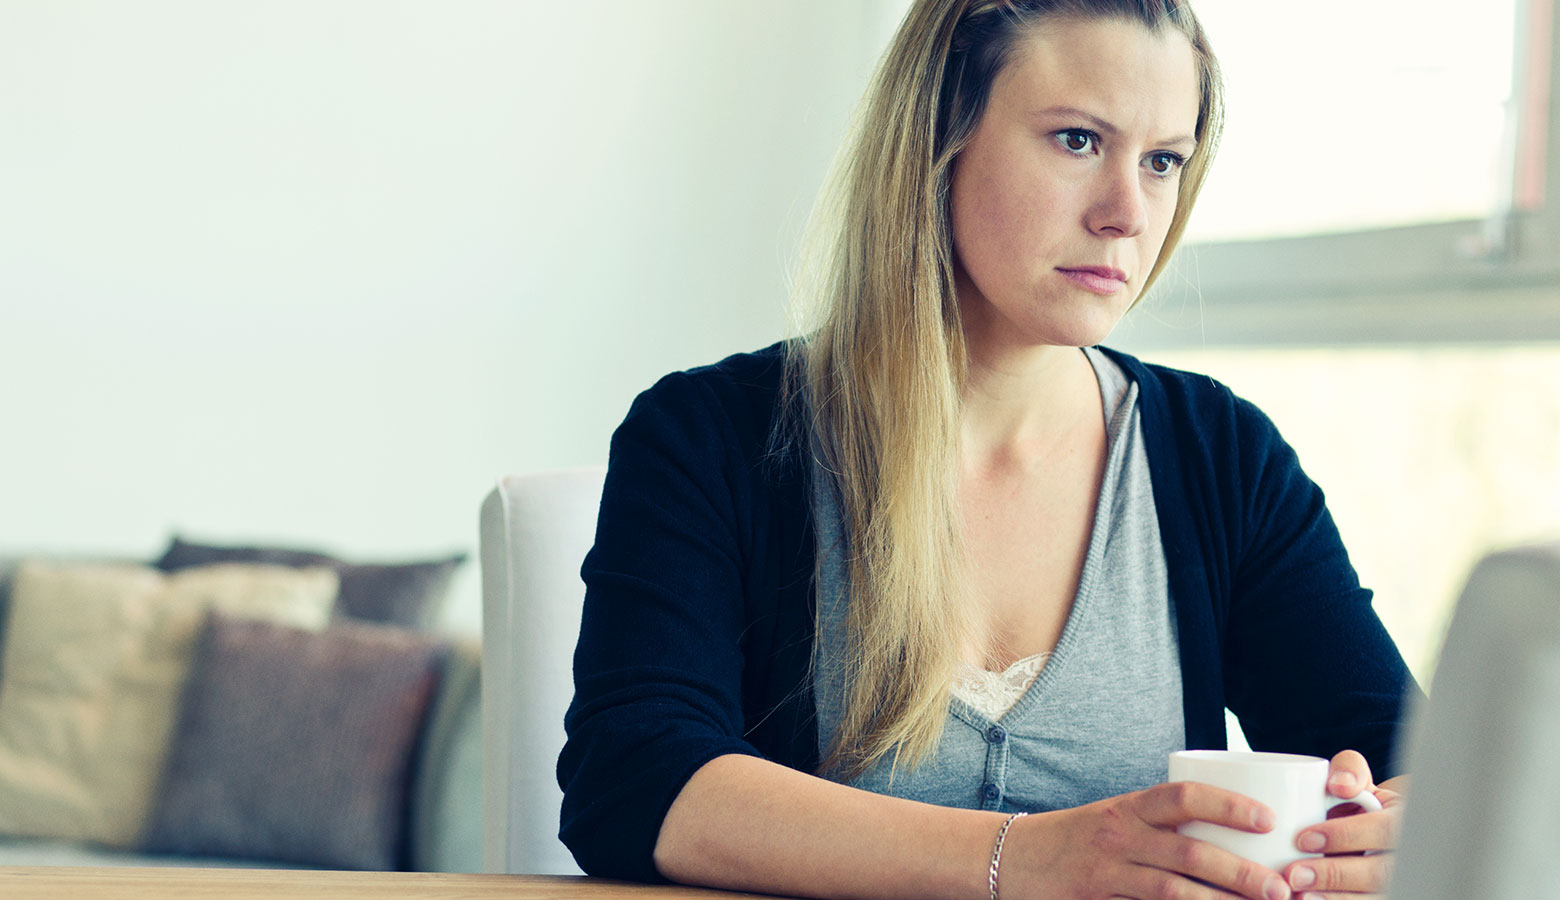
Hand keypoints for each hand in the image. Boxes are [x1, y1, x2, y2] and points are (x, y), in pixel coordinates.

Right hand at [1004, 782, 1293, 899]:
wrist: (1012, 858)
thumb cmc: (1078, 838)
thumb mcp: (1117, 817)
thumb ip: (1164, 824)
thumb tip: (1233, 833)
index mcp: (1129, 808)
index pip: (1183, 796)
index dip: (1228, 804)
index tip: (1267, 819)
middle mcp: (1119, 836)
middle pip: (1187, 851)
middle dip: (1239, 872)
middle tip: (1281, 888)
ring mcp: (1107, 873)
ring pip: (1171, 891)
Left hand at [1279, 750, 1404, 898]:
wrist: (1372, 838)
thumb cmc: (1360, 806)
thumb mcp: (1359, 783)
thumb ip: (1349, 771)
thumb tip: (1339, 784)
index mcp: (1407, 822)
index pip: (1385, 830)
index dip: (1345, 836)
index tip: (1303, 839)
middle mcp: (1411, 858)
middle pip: (1381, 874)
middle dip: (1335, 874)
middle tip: (1293, 874)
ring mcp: (1403, 882)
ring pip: (1377, 897)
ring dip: (1337, 899)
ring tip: (1299, 896)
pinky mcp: (1385, 895)